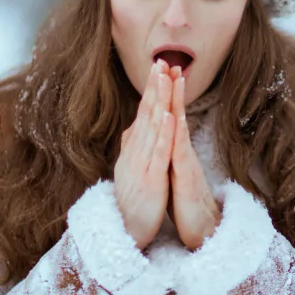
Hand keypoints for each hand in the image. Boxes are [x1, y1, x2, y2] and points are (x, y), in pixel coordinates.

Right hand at [113, 59, 178, 248]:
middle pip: (146, 115)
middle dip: (155, 87)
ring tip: (166, 79)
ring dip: (160, 102)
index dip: (151, 90)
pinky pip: (158, 155)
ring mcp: (142, 166)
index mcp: (134, 150)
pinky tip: (171, 117)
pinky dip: (165, 135)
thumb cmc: (132, 203)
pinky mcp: (150, 180)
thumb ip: (134, 148)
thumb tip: (134, 126)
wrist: (124, 234)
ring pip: (153, 129)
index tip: (158, 66)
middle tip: (160, 60)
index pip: (143, 114)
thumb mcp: (130, 170)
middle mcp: (135, 153)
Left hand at [167, 71, 221, 250]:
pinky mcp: (187, 177)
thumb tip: (160, 136)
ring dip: (177, 102)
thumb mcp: (171, 172)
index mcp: (174, 149)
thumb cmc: (184, 202)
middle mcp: (182, 151)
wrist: (201, 229)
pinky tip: (177, 118)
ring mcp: (186, 162)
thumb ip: (167, 153)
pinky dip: (178, 134)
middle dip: (171, 87)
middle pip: (176, 113)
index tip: (159, 68)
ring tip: (174, 79)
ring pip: (181, 126)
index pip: (168, 116)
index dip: (162, 92)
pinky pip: (182, 152)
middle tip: (168, 60)